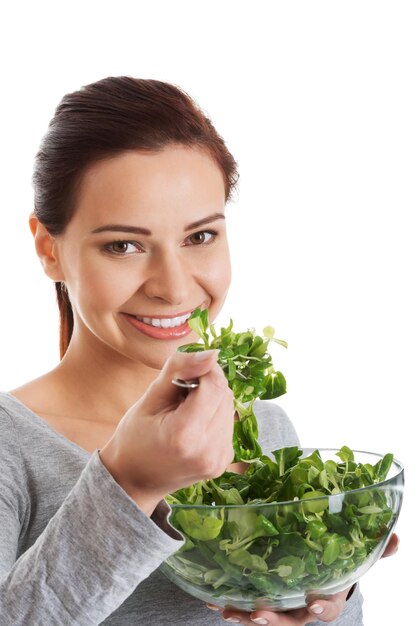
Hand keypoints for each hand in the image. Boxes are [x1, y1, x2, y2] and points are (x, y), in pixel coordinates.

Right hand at [100, 349, 234, 513]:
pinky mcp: (223, 461)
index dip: (203, 370)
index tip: (184, 372)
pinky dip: (214, 415)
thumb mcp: (149, 398)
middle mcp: (208, 449)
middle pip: (224, 394)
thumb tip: (212, 353)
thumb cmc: (134, 438)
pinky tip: (193, 423)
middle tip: (180, 393)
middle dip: (207, 383)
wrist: (134, 480)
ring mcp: (218, 459)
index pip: (214, 384)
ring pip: (229, 407)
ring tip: (184, 410)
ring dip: (212, 398)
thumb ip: (179, 370)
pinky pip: (227, 423)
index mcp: (185, 434)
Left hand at [207, 533, 399, 623]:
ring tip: (226, 611)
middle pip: (288, 620)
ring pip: (263, 615)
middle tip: (257, 615)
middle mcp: (301, 606)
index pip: (327, 607)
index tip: (313, 603)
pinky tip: (211, 598)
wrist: (319, 573)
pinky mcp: (262, 596)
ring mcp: (280, 604)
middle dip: (272, 619)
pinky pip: (245, 603)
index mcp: (325, 596)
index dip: (322, 607)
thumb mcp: (356, 556)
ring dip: (244, 615)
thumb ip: (375, 549)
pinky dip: (230, 601)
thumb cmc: (337, 564)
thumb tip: (396, 539)